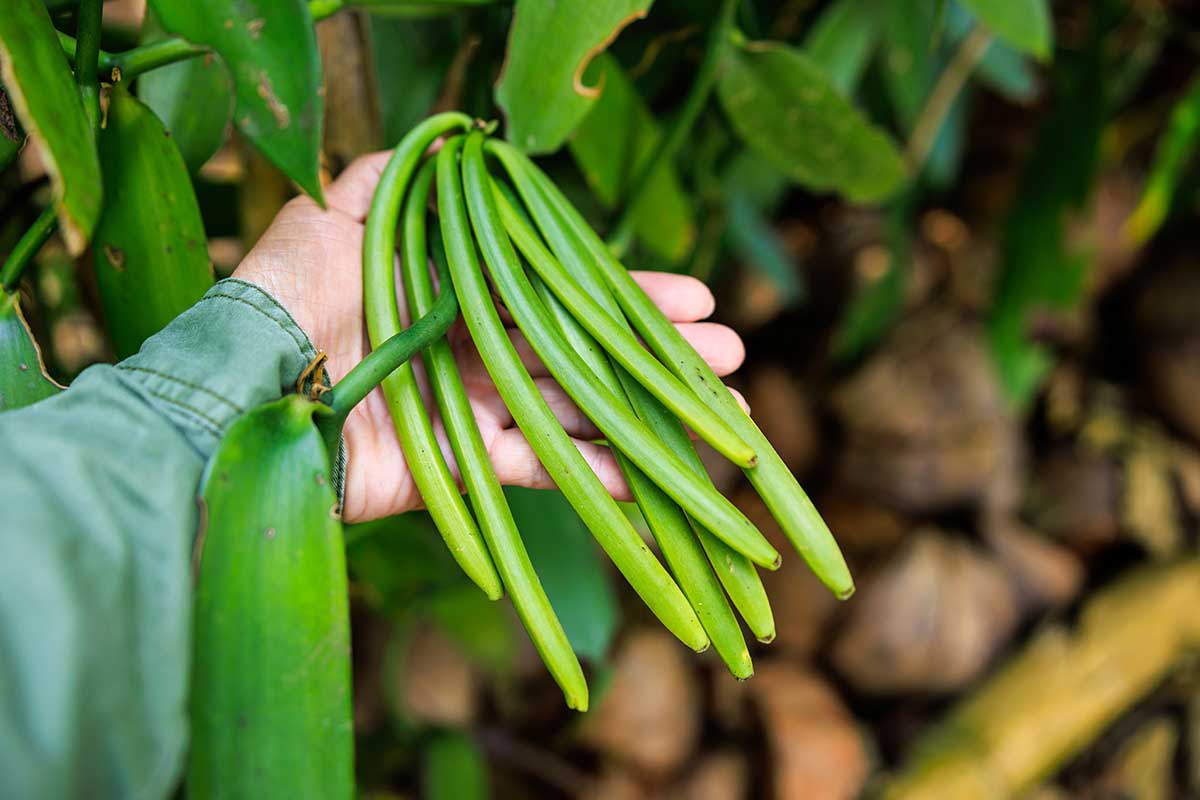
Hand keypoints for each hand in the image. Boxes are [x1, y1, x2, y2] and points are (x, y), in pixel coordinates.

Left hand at [233, 151, 746, 522]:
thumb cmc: (290, 295)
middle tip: (732, 354)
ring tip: (722, 408)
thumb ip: (394, 178)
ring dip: (648, 411)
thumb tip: (450, 143)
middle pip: (582, 351)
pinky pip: (542, 471)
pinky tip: (655, 473)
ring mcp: (471, 412)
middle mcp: (472, 351)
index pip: (558, 291)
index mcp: (455, 292)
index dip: (626, 295)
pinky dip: (598, 475)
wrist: (243, 394)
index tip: (693, 296)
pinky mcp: (461, 470)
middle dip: (658, 354)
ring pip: (577, 409)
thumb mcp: (337, 212)